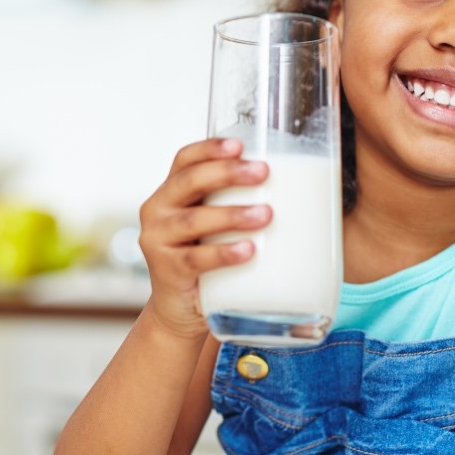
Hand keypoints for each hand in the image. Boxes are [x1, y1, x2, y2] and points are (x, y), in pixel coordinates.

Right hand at [137, 138, 270, 339]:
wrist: (181, 309)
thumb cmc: (206, 258)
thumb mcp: (213, 225)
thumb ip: (234, 203)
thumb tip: (296, 187)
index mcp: (170, 193)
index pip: (184, 160)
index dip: (210, 148)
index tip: (240, 145)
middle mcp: (157, 211)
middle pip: (189, 182)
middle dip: (227, 174)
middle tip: (263, 173)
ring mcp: (157, 241)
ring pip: (194, 220)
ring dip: (232, 214)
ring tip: (265, 215)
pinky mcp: (166, 271)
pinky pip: (196, 259)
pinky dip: (223, 253)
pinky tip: (247, 250)